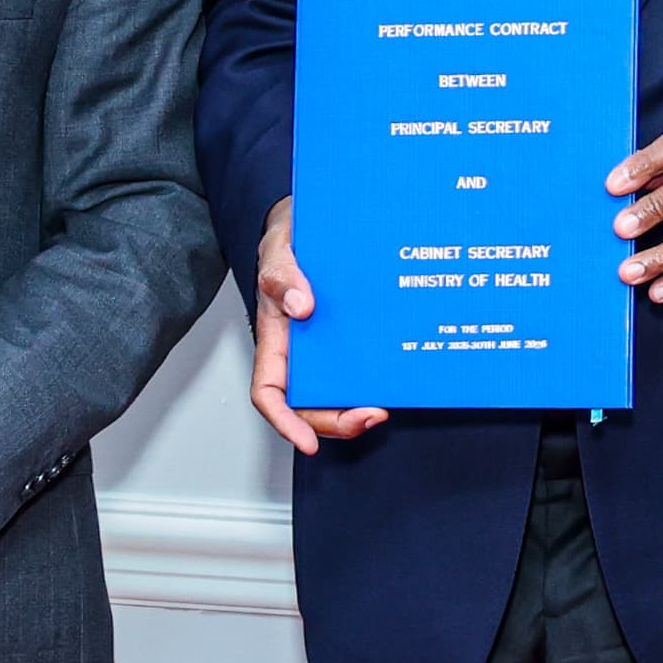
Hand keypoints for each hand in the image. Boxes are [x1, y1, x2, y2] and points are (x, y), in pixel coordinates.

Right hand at [247, 196, 386, 458]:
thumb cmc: (288, 240)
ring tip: (384, 405)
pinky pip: (358, 366)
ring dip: (356, 406)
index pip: (269, 392)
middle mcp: (300, 349)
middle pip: (308, 403)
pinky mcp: (350, 334)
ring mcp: (326, 345)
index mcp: (276, 337)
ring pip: (335, 391)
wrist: (312, 221)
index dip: (284, 422)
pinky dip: (373, 378)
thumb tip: (301, 307)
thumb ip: (283, 276)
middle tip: (371, 416)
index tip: (307, 441)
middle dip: (336, 421)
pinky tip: (393, 377)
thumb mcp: (279, 250)